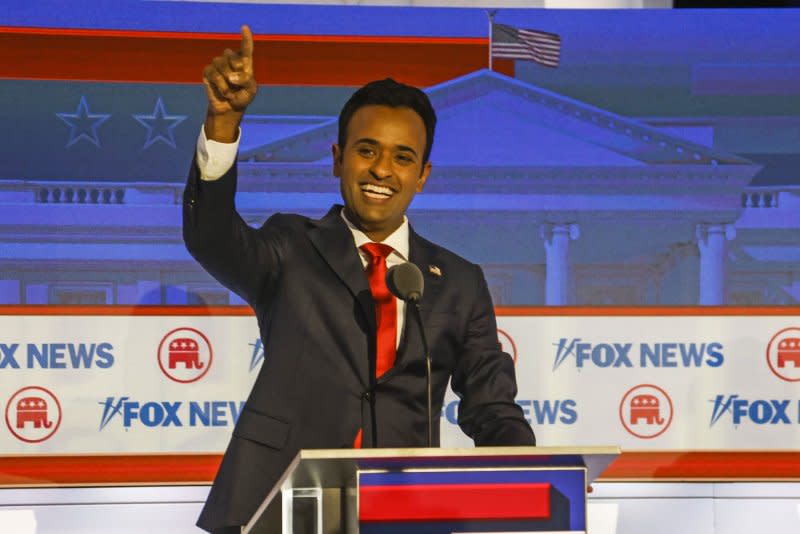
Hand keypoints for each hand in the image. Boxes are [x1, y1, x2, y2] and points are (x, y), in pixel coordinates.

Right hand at [202, 25, 256, 141]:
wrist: (229, 109)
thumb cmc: (242, 97)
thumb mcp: (251, 90)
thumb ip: (246, 80)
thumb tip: (231, 76)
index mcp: (244, 62)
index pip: (246, 47)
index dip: (246, 38)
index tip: (245, 27)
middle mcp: (230, 60)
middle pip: (232, 55)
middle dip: (236, 70)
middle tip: (238, 84)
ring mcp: (218, 64)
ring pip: (221, 64)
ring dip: (228, 81)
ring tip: (231, 91)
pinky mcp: (208, 71)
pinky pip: (214, 73)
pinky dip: (221, 85)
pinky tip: (224, 92)